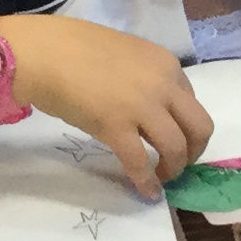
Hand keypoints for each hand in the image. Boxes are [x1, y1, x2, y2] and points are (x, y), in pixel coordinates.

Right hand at [0, 14, 213, 198]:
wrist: (40, 52)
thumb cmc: (71, 49)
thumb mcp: (124, 55)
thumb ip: (142, 77)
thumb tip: (145, 104)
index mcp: (165, 64)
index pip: (192, 101)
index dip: (185, 125)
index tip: (175, 136)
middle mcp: (162, 84)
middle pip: (200, 127)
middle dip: (194, 151)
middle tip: (178, 163)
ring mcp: (141, 106)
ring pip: (177, 148)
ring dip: (174, 168)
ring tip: (161, 177)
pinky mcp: (116, 127)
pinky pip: (141, 162)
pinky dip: (147, 181)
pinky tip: (146, 191)